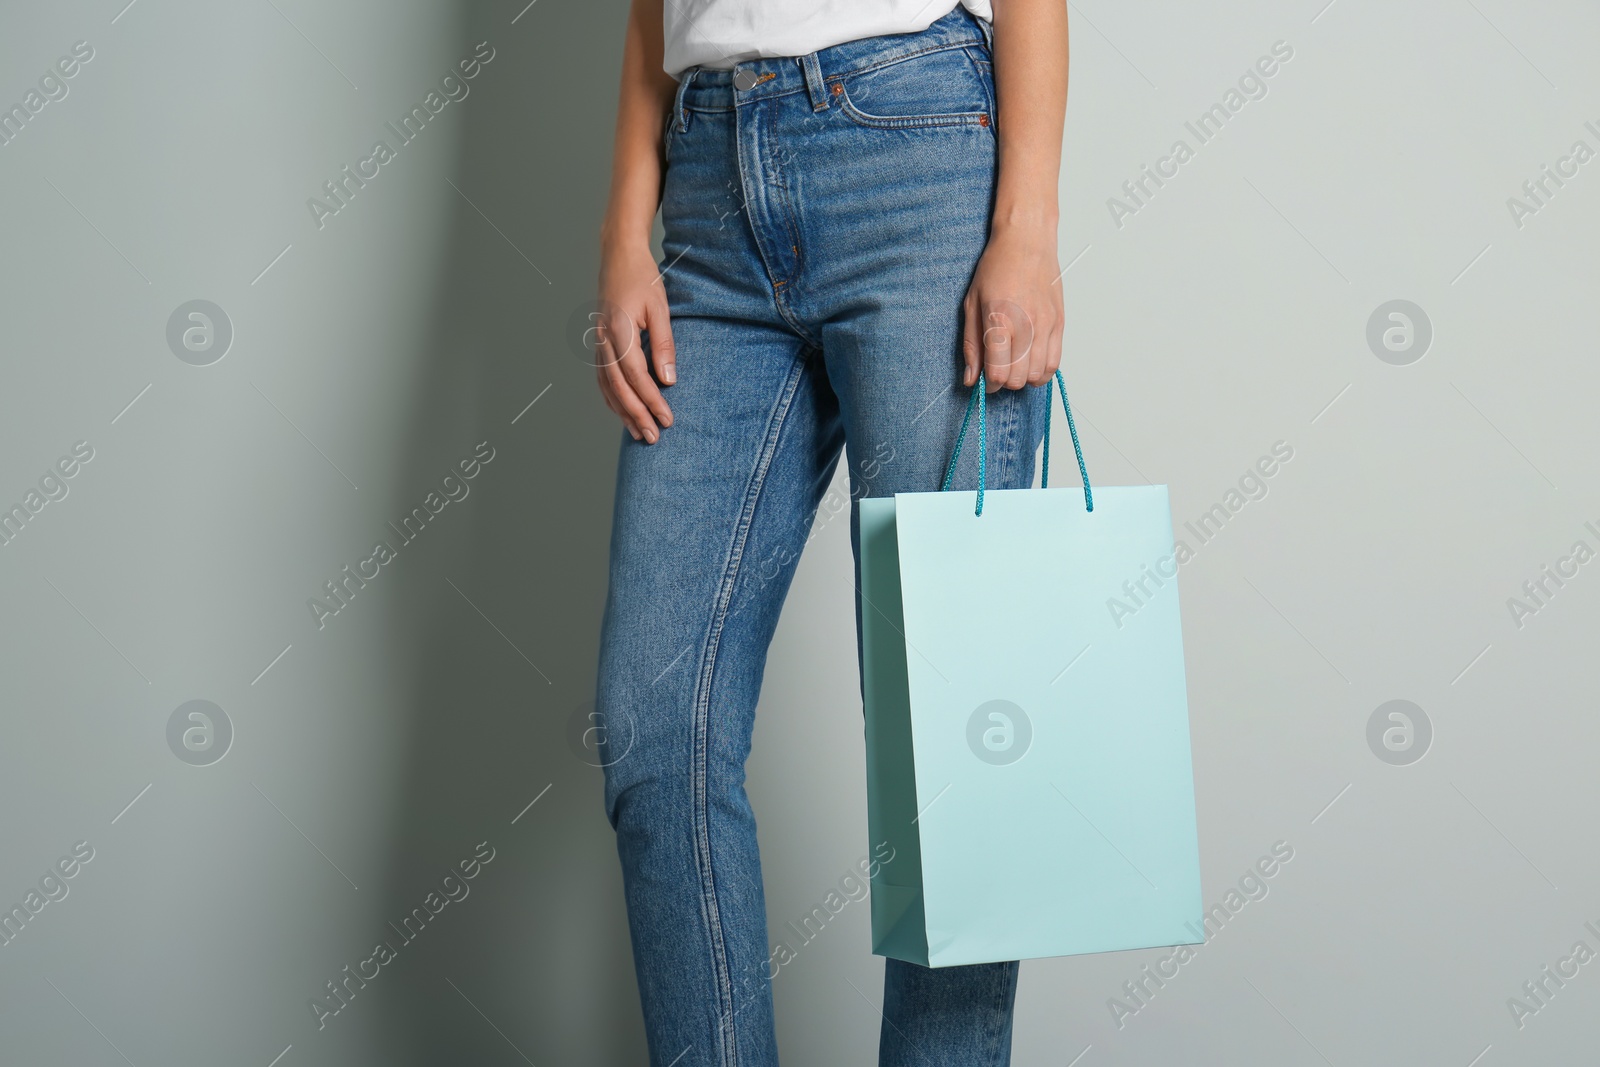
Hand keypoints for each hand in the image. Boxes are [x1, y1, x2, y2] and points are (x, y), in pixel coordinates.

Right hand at [594, 242, 674, 442]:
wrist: (618, 256)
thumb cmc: (642, 279)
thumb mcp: (660, 308)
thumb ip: (664, 344)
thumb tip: (668, 380)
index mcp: (619, 330)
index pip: (635, 375)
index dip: (651, 400)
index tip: (667, 419)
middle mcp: (603, 339)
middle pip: (618, 387)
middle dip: (636, 414)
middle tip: (653, 436)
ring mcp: (597, 342)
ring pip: (607, 386)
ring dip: (622, 411)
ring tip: (639, 432)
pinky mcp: (598, 342)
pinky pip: (602, 377)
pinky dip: (611, 398)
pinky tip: (622, 412)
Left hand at [960, 223, 1062, 392]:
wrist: (1027, 242)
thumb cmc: (997, 267)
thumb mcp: (972, 304)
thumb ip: (971, 345)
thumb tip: (971, 379)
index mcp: (1000, 321)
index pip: (999, 374)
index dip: (989, 383)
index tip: (984, 378)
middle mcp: (1026, 326)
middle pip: (1019, 379)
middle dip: (1005, 382)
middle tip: (998, 370)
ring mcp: (1046, 326)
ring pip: (1038, 375)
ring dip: (1023, 378)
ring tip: (1014, 365)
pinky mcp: (1059, 324)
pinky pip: (1054, 363)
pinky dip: (1042, 371)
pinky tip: (1030, 362)